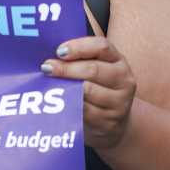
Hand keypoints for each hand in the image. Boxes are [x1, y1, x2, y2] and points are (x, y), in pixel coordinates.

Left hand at [41, 36, 136, 150]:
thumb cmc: (95, 87)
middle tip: (46, 68)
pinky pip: (84, 111)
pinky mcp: (109, 122)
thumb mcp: (93, 69)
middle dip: (66, 68)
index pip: (102, 47)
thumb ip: (77, 59)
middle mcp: (123, 80)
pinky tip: (57, 101)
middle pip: (93, 70)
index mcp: (117, 60)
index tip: (59, 51)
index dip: (78, 47)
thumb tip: (48, 52)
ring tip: (48, 84)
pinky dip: (69, 105)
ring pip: (88, 91)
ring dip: (65, 86)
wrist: (111, 121)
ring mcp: (119, 102)